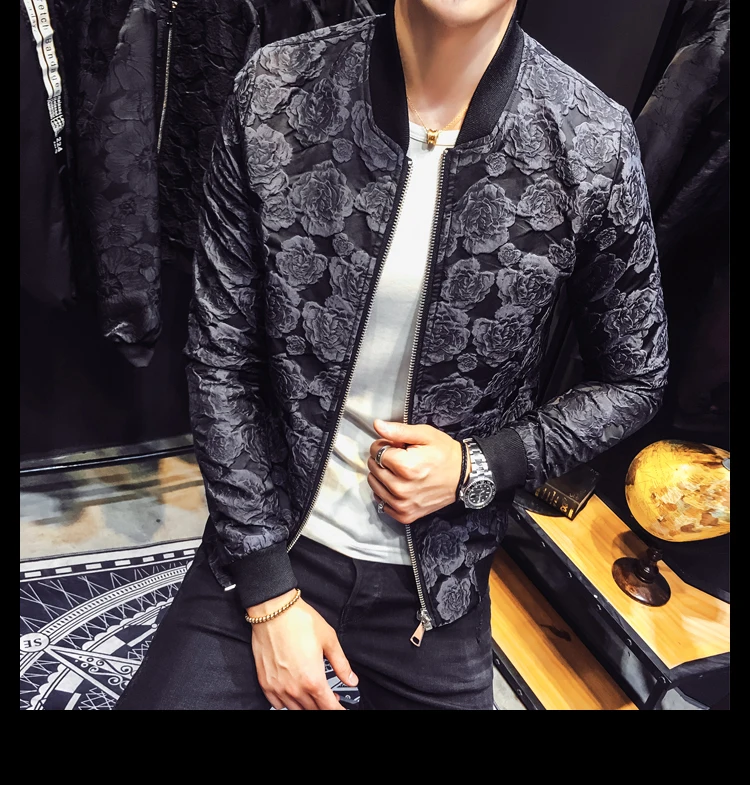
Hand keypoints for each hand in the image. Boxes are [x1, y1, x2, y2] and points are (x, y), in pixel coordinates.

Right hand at [249, 591, 357, 709]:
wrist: (273, 610)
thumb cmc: (299, 621)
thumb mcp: (329, 640)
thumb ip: (341, 665)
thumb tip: (351, 680)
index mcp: (312, 679)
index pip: (329, 707)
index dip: (338, 710)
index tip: (342, 709)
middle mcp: (294, 688)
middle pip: (313, 710)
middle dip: (325, 706)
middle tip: (332, 699)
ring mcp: (277, 687)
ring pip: (296, 709)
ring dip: (308, 706)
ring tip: (315, 695)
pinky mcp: (265, 683)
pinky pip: (277, 704)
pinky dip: (288, 704)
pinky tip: (295, 694)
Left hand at [367, 419, 466, 524]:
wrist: (463, 476)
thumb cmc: (445, 454)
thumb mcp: (425, 435)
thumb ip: (398, 431)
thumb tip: (377, 425)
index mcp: (405, 467)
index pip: (376, 452)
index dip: (384, 445)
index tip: (395, 446)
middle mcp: (401, 489)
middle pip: (374, 468)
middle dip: (382, 460)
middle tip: (400, 458)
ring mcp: (403, 504)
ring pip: (374, 485)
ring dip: (381, 476)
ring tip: (400, 471)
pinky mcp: (405, 515)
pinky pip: (382, 502)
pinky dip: (386, 493)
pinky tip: (398, 485)